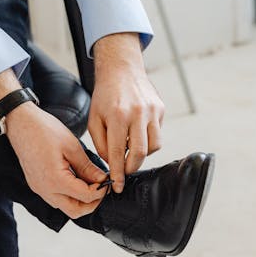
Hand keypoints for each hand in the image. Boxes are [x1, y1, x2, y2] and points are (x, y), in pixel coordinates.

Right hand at [0, 69, 107, 218]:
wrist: (20, 122)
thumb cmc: (44, 130)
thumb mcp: (72, 147)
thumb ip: (88, 167)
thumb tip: (102, 179)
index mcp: (55, 180)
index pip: (85, 197)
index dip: (101, 191)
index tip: (107, 180)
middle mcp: (45, 190)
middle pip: (75, 211)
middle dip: (92, 203)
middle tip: (102, 188)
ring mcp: (39, 189)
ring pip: (65, 207)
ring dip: (80, 200)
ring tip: (91, 184)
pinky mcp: (36, 185)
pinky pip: (56, 198)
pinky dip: (69, 195)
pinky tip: (77, 181)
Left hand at [89, 33, 164, 192]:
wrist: (121, 70)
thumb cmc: (105, 95)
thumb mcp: (94, 118)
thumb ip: (101, 142)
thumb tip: (111, 162)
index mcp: (117, 116)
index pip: (117, 152)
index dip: (118, 173)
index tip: (118, 186)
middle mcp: (137, 113)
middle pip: (139, 153)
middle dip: (131, 167)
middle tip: (124, 171)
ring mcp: (152, 111)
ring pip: (153, 146)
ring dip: (142, 154)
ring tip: (130, 149)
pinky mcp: (161, 109)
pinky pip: (158, 134)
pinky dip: (149, 140)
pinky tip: (138, 135)